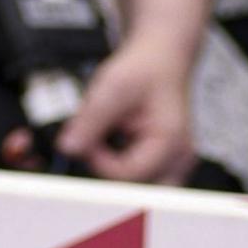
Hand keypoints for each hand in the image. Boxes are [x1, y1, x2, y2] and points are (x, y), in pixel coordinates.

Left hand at [47, 32, 197, 182]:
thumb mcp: (111, 88)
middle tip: (95, 143)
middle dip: (109, 170)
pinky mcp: (163, 161)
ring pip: (136, 184)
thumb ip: (89, 121)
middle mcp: (178, 159)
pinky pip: (138, 174)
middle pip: (137, 188)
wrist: (160, 59)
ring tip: (110, 134)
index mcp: (170, 143)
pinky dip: (119, 160)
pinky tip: (115, 137)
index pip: (129, 174)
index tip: (84, 139)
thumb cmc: (143, 69)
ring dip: (113, 165)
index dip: (98, 159)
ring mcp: (173, 162)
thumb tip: (68, 148)